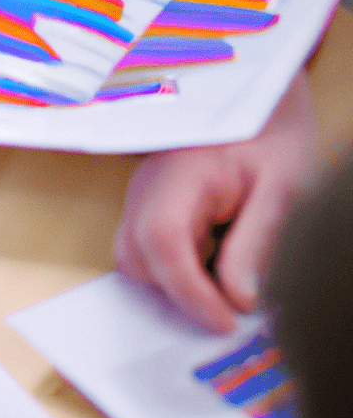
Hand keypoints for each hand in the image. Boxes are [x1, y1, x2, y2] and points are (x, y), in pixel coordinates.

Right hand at [114, 69, 316, 331]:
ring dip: (176, 280)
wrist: (256, 95)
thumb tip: (239, 301)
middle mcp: (147, 185)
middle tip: (229, 309)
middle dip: (177, 291)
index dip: (189, 290)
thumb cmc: (270, 132)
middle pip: (137, 256)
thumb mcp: (282, 188)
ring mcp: (142, 193)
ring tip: (225, 279)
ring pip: (136, 257)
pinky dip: (177, 266)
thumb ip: (257, 245)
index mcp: (180, 174)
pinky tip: (215, 260)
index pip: (164, 240)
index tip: (225, 322)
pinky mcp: (149, 202)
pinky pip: (148, 247)